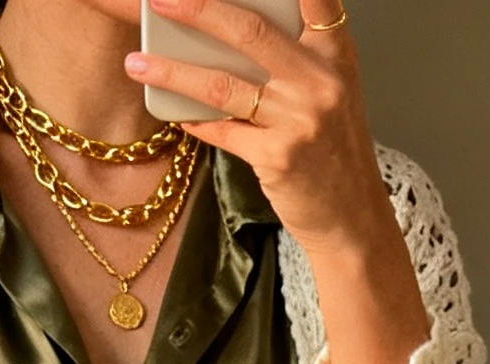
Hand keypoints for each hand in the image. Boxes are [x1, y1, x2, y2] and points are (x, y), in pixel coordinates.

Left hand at [125, 0, 428, 363]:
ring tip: (137, 62)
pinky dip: (193, 121)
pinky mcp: (278, 157)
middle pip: (249, 30)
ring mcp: (299, 119)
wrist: (352, 216)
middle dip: (198, 9)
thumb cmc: (335, 149)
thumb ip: (298, 55)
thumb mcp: (332, 90)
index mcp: (335, 52)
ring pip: (223, 85)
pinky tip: (172, 110)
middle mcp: (320, 80)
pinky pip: (222, 131)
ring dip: (173, 71)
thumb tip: (232, 29)